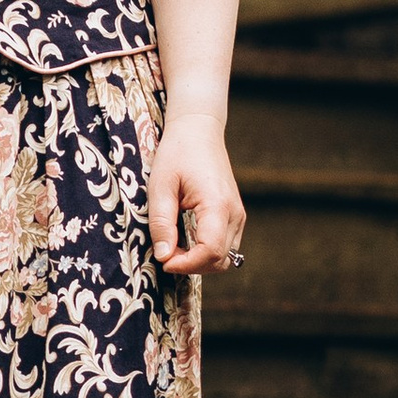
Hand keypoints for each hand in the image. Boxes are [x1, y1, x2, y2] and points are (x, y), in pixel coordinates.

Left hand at [148, 107, 243, 275]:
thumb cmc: (177, 153)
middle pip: (220, 261)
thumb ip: (162, 222)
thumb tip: (164, 256)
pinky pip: (224, 245)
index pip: (211, 252)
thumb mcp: (160, 186)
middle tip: (165, 253)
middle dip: (192, 265)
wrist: (198, 131)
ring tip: (173, 245)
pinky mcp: (234, 216)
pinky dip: (206, 251)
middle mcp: (235, 214)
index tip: (164, 260)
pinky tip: (184, 238)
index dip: (187, 264)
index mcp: (218, 205)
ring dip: (199, 260)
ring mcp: (238, 216)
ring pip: (225, 257)